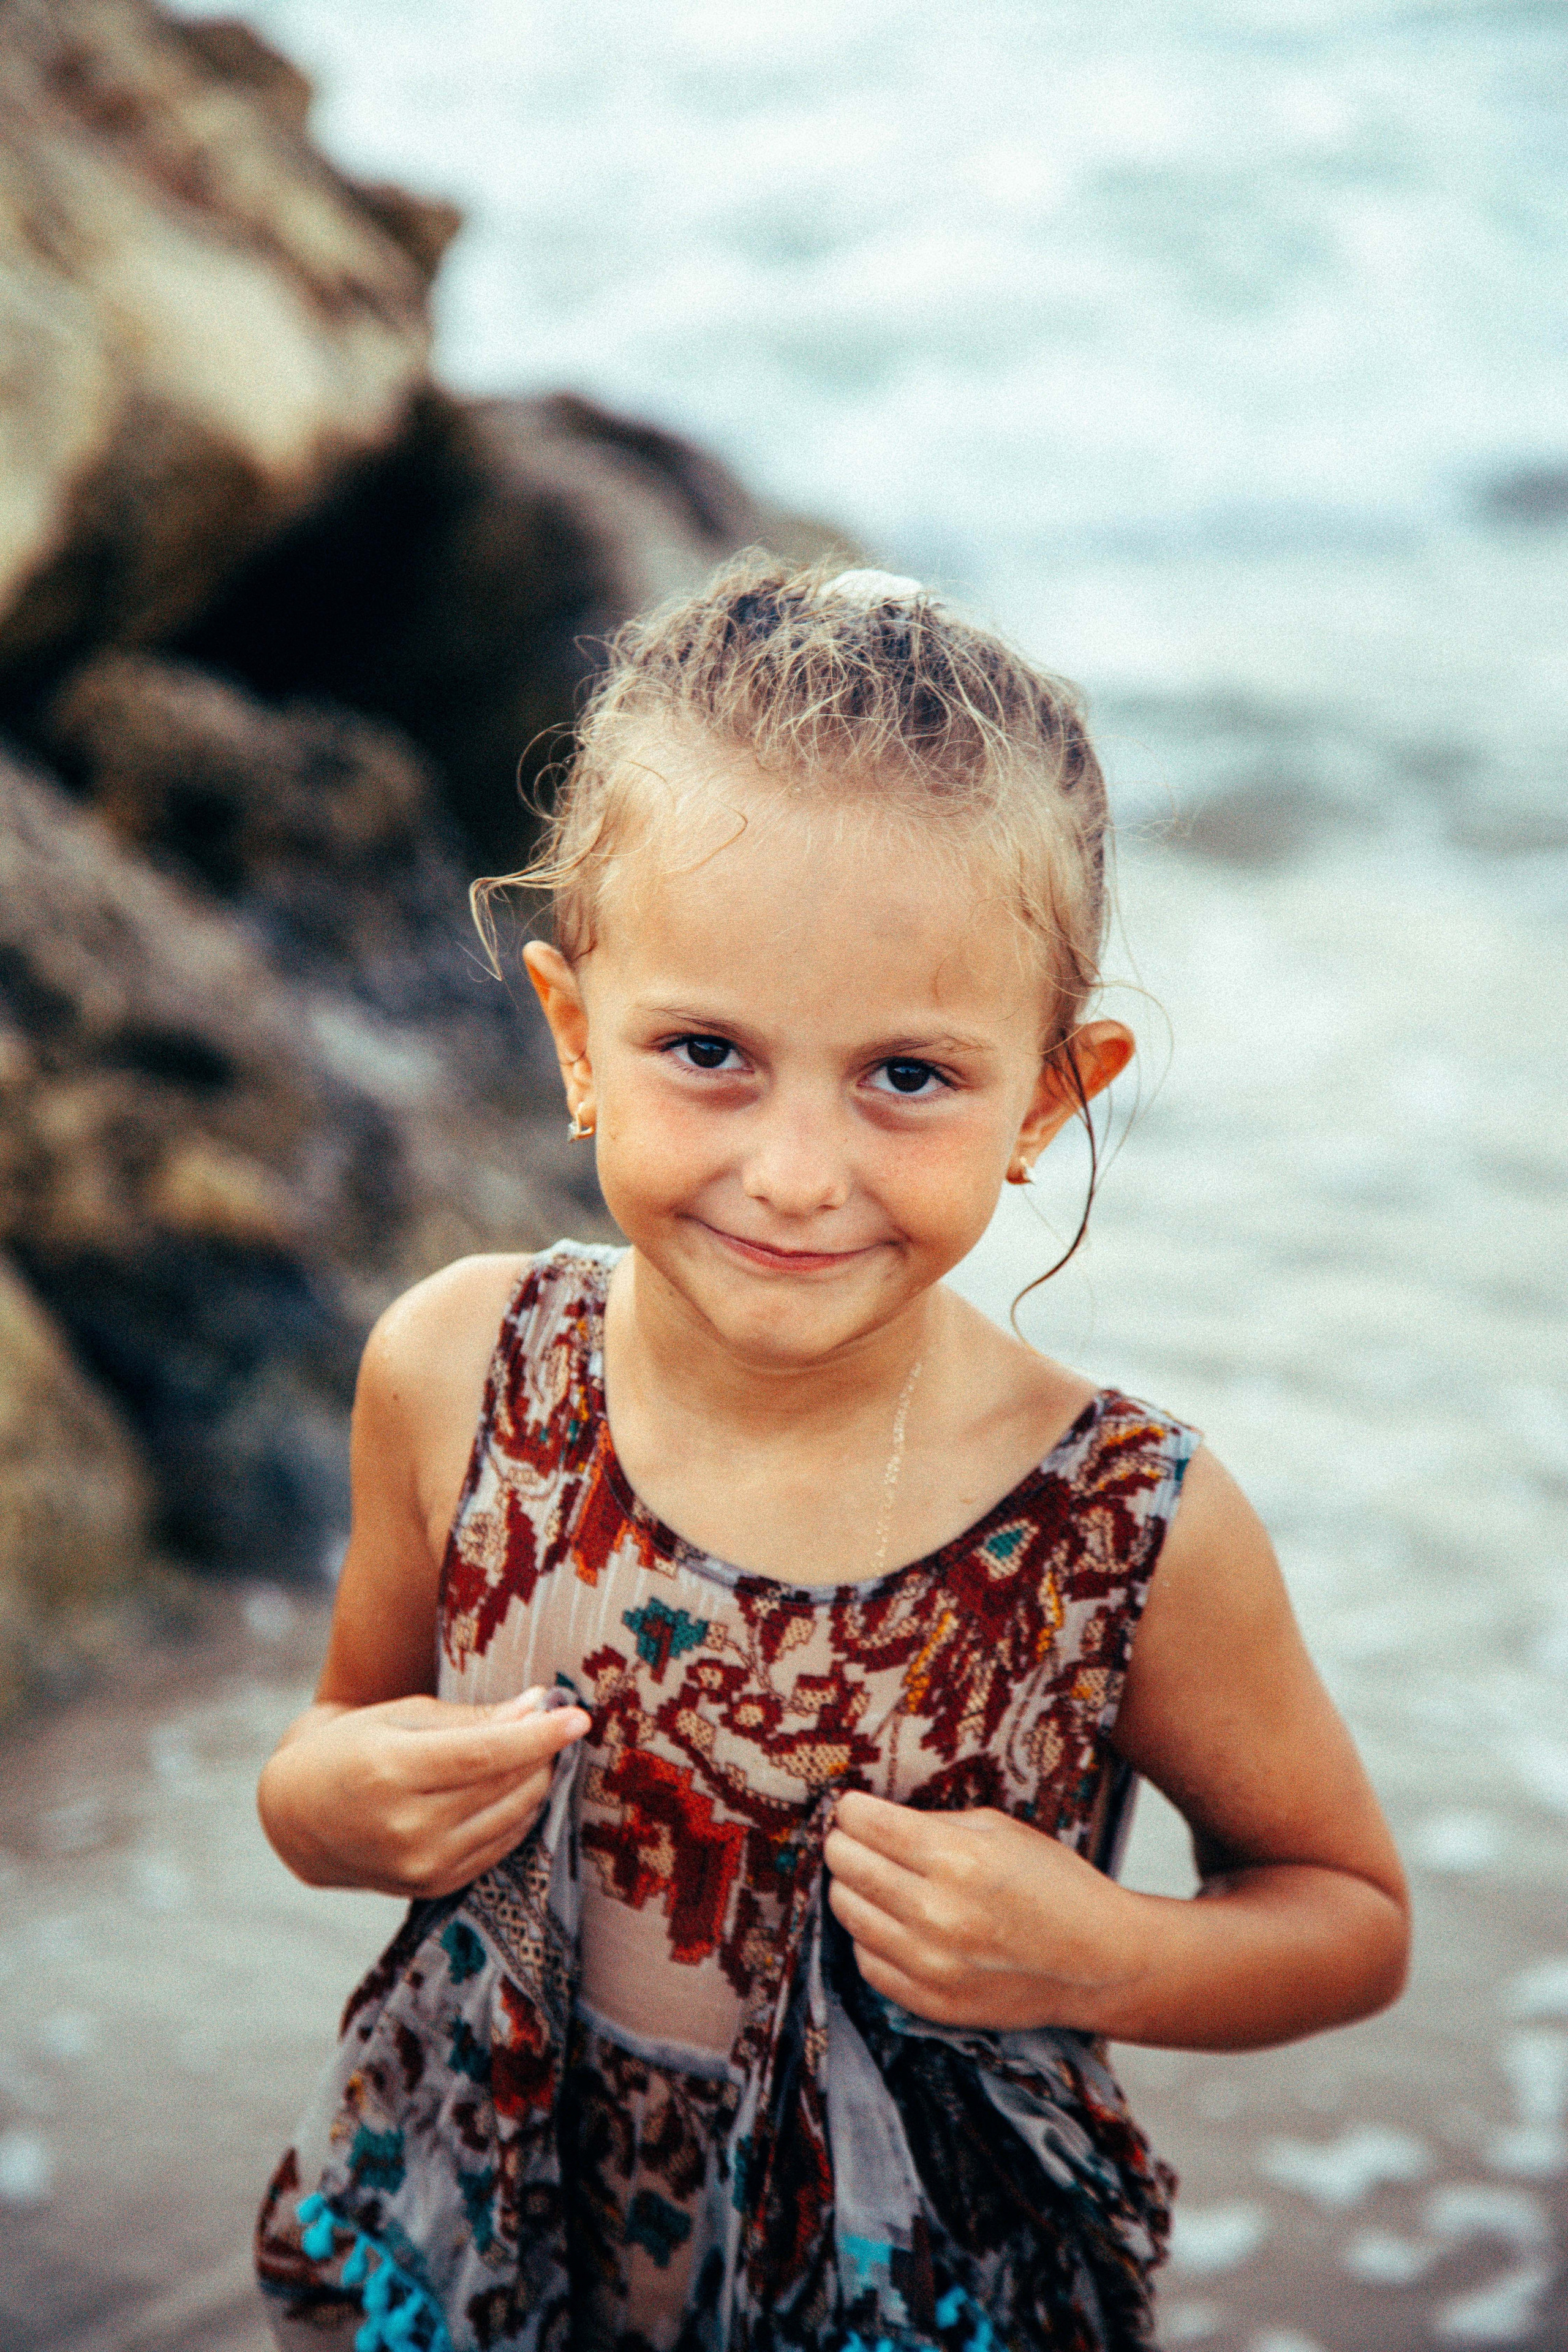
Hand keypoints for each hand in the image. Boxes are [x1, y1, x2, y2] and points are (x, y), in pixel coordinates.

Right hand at [258, 1688, 591, 1898]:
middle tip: (554, 1722)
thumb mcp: (402, 1717)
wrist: (300, 1815)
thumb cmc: (353, 1747)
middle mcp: (406, 1827)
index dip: (538, 1736)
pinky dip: (518, 1813)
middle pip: (504, 1786)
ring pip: (511, 1817)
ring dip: (536, 1781)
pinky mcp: (433, 1886)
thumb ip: (472, 1718)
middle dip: (542, 1753)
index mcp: (391, 1772)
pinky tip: (516, 1787)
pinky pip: (500, 1846)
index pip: (485, 1755)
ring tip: (535, 1752)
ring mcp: (420, 1865)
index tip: (579, 1716)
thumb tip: (538, 1706)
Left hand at [824, 1792, 1145, 2033]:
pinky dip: (871, 1937)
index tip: (853, 1808)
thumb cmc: (1054, 1885)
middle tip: (854, 1838)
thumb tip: (871, 1819)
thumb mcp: (999, 1829)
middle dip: (844, 1845)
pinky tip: (895, 1922)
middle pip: (846, 1868)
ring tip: (873, 1878)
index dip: (851, 1810)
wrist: (1099, 1962)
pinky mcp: (931, 2004)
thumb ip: (932, 1823)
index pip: (865, 1825)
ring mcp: (931, 1966)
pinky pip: (867, 1962)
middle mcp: (937, 1915)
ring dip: (852, 1890)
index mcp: (957, 1860)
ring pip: (847, 1914)